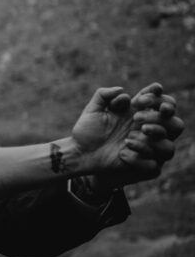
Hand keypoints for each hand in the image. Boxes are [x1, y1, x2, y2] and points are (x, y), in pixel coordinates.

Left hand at [72, 83, 184, 201]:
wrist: (80, 152)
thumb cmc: (88, 129)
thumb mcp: (92, 109)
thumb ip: (103, 95)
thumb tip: (123, 91)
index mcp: (141, 114)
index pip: (164, 104)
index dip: (160, 99)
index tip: (143, 99)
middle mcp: (149, 131)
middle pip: (175, 124)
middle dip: (158, 119)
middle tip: (136, 117)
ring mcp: (148, 149)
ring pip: (168, 147)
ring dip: (150, 142)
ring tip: (127, 139)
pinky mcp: (142, 165)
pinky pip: (153, 165)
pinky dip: (138, 158)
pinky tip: (121, 153)